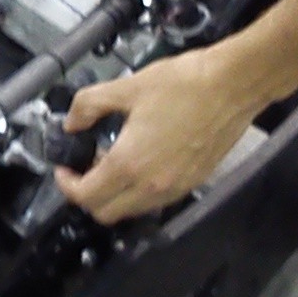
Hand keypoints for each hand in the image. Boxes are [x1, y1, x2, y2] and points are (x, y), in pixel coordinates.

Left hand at [55, 43, 270, 225]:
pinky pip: (156, 201)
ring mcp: (176, 188)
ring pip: (132, 210)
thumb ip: (89, 105)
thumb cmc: (181, 84)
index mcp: (129, 163)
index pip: (86, 196)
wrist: (234, 86)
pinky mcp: (194, 183)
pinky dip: (139, 192)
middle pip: (106, 212)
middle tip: (83, 168)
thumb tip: (71, 123)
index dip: (66, 185)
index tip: (63, 168)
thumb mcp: (125, 87)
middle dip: (87, 196)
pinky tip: (140, 163)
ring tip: (111, 163)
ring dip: (114, 195)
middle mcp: (152, 186)